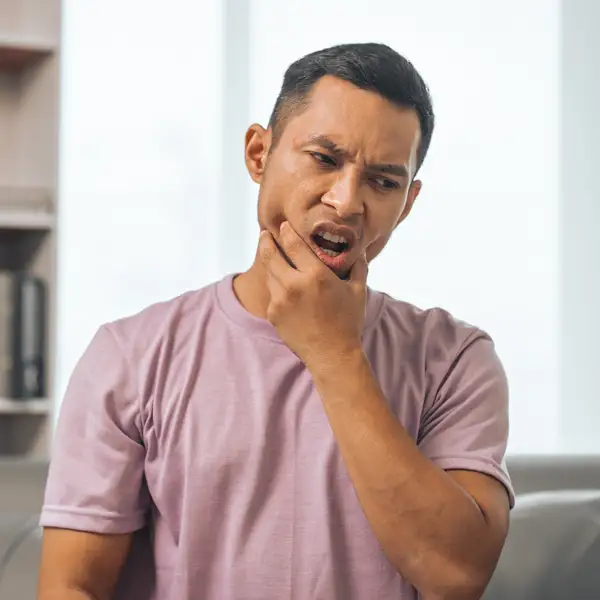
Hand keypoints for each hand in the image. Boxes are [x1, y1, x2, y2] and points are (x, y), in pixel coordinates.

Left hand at [259, 221, 367, 372]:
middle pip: (271, 255)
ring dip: (270, 264)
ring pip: (269, 274)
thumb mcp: (358, 291)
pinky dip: (276, 287)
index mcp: (315, 275)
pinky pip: (272, 294)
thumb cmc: (348, 322)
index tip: (283, 225)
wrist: (332, 355)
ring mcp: (280, 301)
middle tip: (264, 234)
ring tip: (272, 257)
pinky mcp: (273, 314)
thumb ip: (358, 267)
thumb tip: (361, 251)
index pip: (293, 243)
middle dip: (266, 241)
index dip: (286, 231)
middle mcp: (293, 285)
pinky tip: (281, 285)